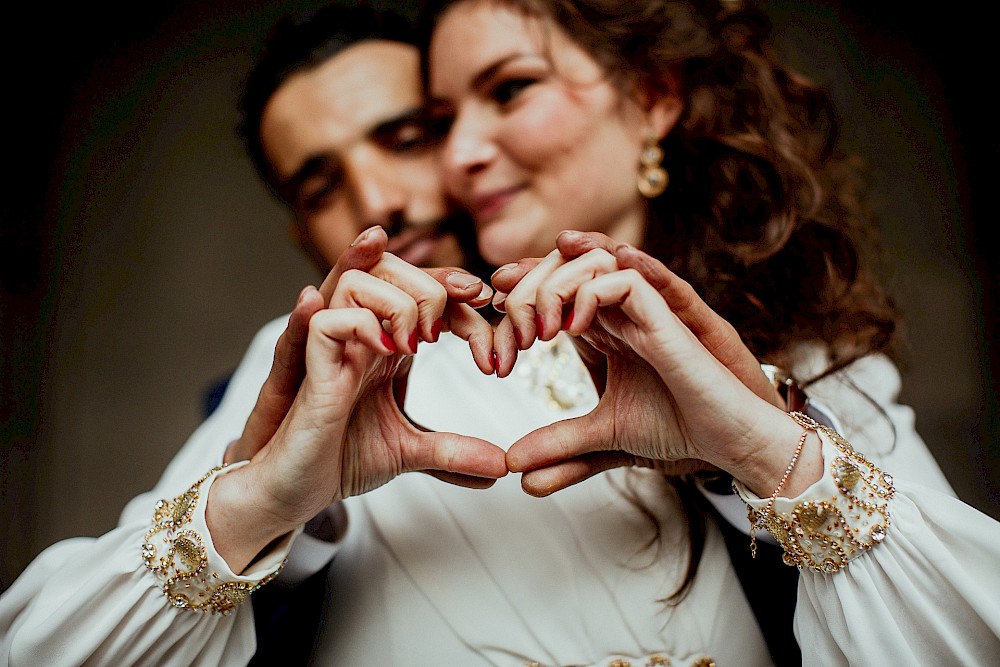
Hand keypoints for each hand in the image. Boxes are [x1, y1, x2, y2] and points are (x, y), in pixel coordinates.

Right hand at [210, 227, 506, 571]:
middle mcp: (359, 335)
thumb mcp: (407, 452)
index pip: (422, 294)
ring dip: (397, 301)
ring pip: (356, 281)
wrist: (291, 491)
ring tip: (420, 341)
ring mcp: (332, 347)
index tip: (488, 302)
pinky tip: (387, 349)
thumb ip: (453, 454)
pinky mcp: (308, 370)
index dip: (457, 292)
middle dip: (433, 284)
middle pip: (391, 268)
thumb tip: (502, 470)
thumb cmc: (338, 458)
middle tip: (459, 317)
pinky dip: (356, 323)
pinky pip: (325, 322)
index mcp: (385, 343)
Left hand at [499, 231, 812, 496]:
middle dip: (531, 278)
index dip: (522, 295)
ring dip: (560, 275)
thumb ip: (563, 450)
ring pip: (599, 262)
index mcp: (606, 332)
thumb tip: (516, 474)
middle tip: (501, 302)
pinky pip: (636, 280)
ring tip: (533, 306)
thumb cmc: (680, 431)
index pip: (557, 295)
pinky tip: (574, 322)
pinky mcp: (673, 318)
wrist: (732, 444)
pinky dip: (602, 286)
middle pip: (570, 269)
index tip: (490, 311)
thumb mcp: (607, 440)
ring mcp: (647, 311)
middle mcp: (623, 314)